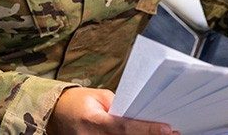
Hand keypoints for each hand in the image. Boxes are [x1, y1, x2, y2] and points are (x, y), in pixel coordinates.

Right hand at [46, 87, 178, 133]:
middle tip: (172, 133)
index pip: (125, 128)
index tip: (169, 129)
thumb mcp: (99, 97)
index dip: (147, 129)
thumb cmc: (79, 101)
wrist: (56, 114)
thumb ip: (118, 107)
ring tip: (162, 134)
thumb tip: (140, 114)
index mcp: (93, 121)